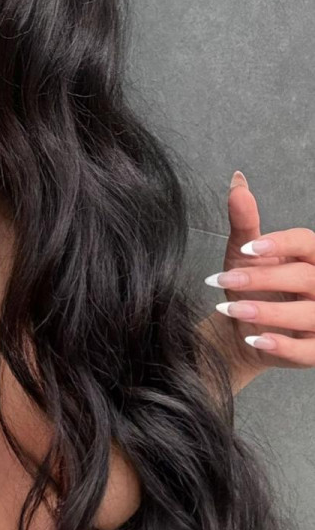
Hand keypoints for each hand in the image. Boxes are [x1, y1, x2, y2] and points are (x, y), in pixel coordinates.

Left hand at [204, 171, 314, 370]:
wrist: (241, 328)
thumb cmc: (250, 284)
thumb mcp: (242, 252)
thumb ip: (243, 220)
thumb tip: (237, 179)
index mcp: (309, 256)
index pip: (306, 242)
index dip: (280, 243)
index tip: (246, 247)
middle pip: (304, 276)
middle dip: (262, 278)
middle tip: (224, 279)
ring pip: (307, 313)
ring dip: (268, 312)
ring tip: (230, 308)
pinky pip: (307, 349)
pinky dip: (282, 345)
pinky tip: (254, 338)